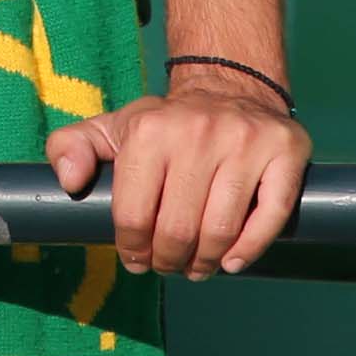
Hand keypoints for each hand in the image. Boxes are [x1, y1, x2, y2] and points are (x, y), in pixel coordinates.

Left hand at [47, 82, 309, 280]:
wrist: (229, 89)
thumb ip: (70, 148)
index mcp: (150, 129)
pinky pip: (270, 216)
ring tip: (196, 267)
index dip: (132, 249)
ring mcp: (246, 141)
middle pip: (178, 229)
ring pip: (221, 229)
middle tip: (168, 266)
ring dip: (205, 262)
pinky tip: (231, 261)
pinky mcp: (286, 150)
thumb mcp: (111, 128)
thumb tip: (69, 181)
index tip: (136, 260)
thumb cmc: (164, 125)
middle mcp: (199, 132)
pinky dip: (249, 249)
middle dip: (168, 260)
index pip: (134, 214)